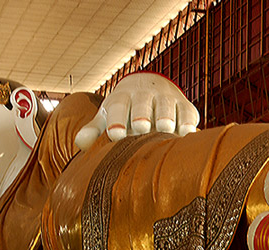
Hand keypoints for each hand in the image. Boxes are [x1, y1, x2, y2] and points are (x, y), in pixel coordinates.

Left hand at [75, 72, 199, 149]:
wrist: (152, 86)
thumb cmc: (125, 109)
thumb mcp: (108, 115)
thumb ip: (94, 130)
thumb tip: (80, 145)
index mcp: (122, 97)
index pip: (118, 106)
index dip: (116, 119)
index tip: (115, 134)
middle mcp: (144, 95)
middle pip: (142, 103)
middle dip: (141, 114)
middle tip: (141, 127)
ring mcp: (166, 98)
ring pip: (166, 106)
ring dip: (166, 116)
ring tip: (166, 128)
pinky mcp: (185, 106)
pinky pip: (188, 112)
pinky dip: (188, 122)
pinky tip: (187, 133)